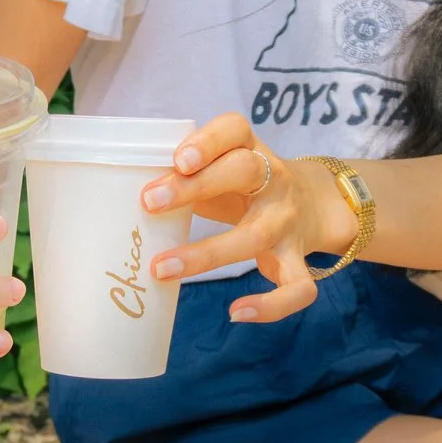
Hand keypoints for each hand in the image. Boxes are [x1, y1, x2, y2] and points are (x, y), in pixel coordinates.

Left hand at [138, 113, 360, 323]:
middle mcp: (275, 182)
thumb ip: (187, 179)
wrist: (314, 206)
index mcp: (252, 151)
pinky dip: (271, 306)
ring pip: (254, 235)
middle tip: (149, 203)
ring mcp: (287, 223)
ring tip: (161, 269)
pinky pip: (296, 288)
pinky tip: (236, 313)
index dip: (207, 141)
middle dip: (196, 186)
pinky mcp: (297, 259)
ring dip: (205, 254)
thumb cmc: (244, 188)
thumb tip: (127, 201)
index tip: (177, 159)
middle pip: (243, 171)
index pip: (235, 130)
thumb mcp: (221, 171)